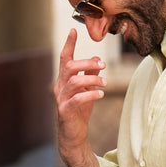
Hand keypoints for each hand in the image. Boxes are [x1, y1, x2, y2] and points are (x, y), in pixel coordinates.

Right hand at [53, 28, 106, 159]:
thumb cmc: (80, 111)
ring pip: (73, 82)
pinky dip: (90, 94)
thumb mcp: (88, 90)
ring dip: (92, 79)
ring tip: (106, 83)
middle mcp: (59, 87)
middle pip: (69, 67)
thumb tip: (97, 60)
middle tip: (103, 65)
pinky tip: (101, 95)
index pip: (64, 59)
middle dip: (87, 63)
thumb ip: (90, 75)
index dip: (69, 44)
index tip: (73, 31)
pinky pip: (76, 99)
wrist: (74, 135)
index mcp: (64, 80)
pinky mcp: (65, 111)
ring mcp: (61, 99)